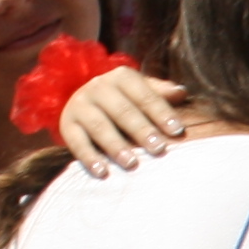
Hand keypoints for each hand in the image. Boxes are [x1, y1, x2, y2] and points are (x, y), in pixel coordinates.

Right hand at [61, 63, 197, 174]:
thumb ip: (160, 93)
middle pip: (123, 110)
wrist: (83, 102)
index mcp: (121, 77)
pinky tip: (102, 172)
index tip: (177, 131)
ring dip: (116, 145)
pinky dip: (89, 157)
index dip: (161, 112)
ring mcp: (80, 105)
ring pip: (99, 126)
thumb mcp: (141, 91)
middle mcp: (98, 87)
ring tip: (132, 163)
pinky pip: (77, 142)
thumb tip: (182, 92)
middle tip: (159, 148)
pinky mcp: (67, 125)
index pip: (145, 95)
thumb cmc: (124, 99)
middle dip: (142, 130)